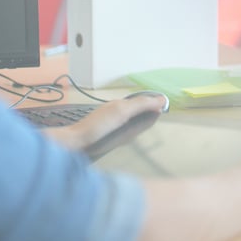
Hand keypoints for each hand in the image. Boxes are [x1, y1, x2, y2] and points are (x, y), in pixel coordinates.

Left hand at [43, 93, 166, 151]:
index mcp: (119, 103)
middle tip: (160, 111)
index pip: (141, 99)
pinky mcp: (104, 130)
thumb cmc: (99, 126)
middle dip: (147, 105)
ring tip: (150, 118)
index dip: (153, 101)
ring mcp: (108, 119)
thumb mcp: (122, 112)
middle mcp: (114, 109)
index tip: (165, 105)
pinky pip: (122, 122)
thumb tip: (161, 99)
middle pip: (135, 105)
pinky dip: (131, 122)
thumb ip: (141, 105)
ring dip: (140, 113)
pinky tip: (131, 129)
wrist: (75, 141)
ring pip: (129, 113)